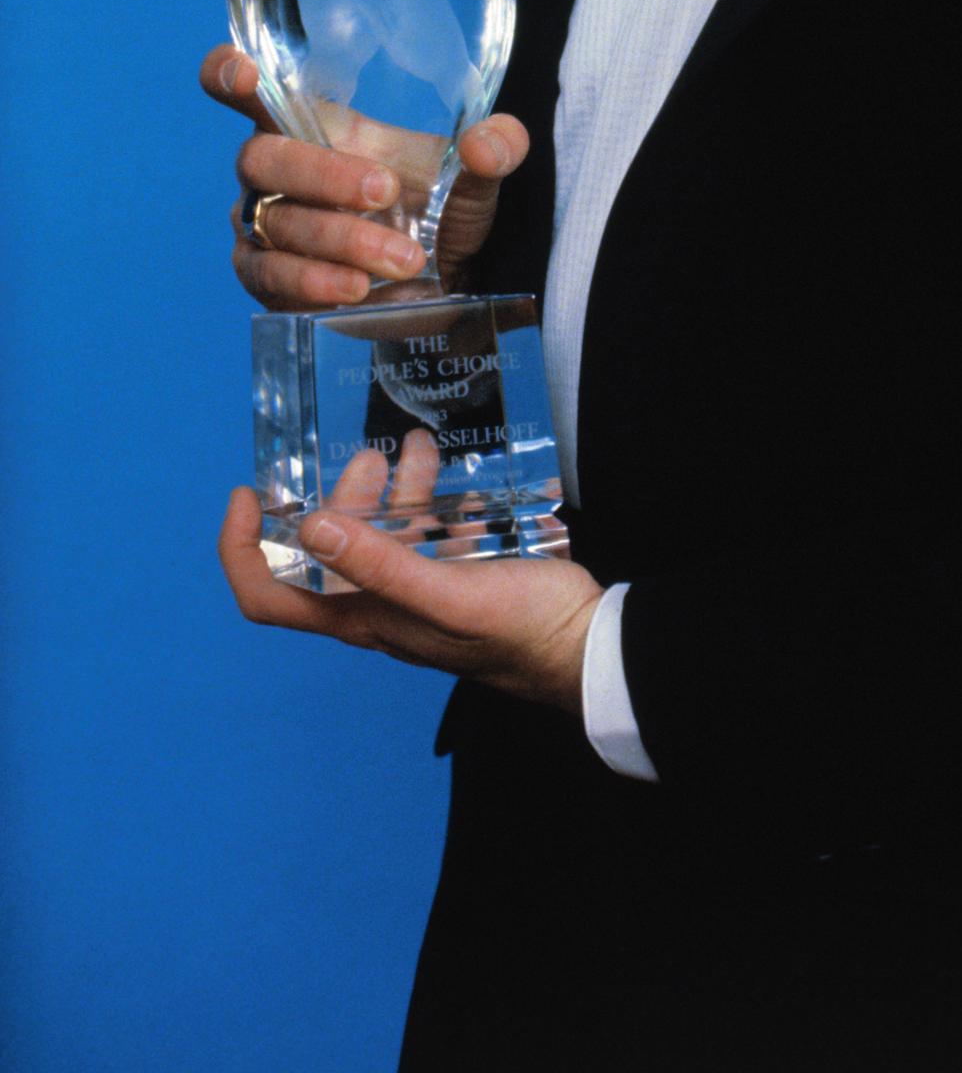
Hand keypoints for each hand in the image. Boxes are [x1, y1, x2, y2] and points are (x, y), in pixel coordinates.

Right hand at [200, 43, 528, 310]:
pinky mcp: (268, 281)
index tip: (243, 71)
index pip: (253, 93)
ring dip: (339, 240)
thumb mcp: (478, 178)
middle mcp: (276, 173)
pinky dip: (314, 283)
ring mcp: (264, 228)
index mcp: (315, 127)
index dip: (229, 74)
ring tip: (402, 258)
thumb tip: (487, 143)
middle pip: (261, 159)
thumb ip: (495, 148)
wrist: (446, 286)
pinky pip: (271, 278)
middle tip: (386, 194)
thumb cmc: (442, 212)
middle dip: (323, 176)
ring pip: (274, 223)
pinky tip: (356, 289)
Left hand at [219, 436, 601, 713]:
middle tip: (367, 456)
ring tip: (415, 445)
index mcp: (362, 618)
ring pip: (380, 535)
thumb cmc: (517, 629)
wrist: (586, 649)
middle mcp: (380, 608)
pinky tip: (452, 472)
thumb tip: (310, 527)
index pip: (271, 597)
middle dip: (335, 499)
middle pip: (327, 553)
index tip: (250, 493)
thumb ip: (381, 564)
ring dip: (387, 490)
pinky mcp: (457, 577)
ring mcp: (419, 593)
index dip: (242, 549)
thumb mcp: (447, 593)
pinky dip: (429, 499)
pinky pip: (426, 534)